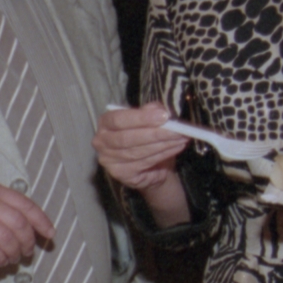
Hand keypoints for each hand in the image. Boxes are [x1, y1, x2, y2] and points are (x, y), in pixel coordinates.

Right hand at [0, 180, 53, 267]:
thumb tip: (24, 226)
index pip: (25, 204)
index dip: (41, 221)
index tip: (49, 234)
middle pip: (19, 223)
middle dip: (28, 241)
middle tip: (26, 252)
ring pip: (7, 238)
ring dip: (14, 252)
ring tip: (12, 258)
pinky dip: (0, 258)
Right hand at [94, 102, 191, 227]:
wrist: (150, 167)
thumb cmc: (146, 138)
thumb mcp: (149, 120)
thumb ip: (151, 111)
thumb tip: (158, 109)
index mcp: (105, 123)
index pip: (118, 119)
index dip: (141, 118)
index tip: (163, 116)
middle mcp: (101, 141)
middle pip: (127, 138)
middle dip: (155, 133)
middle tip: (178, 129)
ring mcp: (108, 160)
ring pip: (137, 151)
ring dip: (163, 144)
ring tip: (181, 138)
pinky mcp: (120, 173)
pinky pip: (143, 163)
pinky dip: (162, 155)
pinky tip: (176, 148)